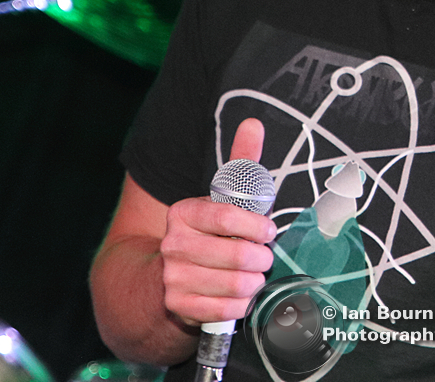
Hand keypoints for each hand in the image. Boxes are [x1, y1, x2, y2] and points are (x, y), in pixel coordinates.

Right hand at [159, 118, 275, 326]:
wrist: (167, 280)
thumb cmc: (210, 235)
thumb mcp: (224, 199)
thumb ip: (241, 164)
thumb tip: (253, 123)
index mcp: (183, 213)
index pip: (228, 217)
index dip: (256, 227)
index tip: (267, 231)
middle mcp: (172, 244)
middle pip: (236, 254)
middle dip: (260, 259)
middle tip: (263, 258)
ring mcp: (172, 277)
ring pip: (235, 284)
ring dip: (254, 282)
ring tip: (253, 276)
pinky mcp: (178, 306)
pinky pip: (226, 310)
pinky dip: (242, 305)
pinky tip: (240, 296)